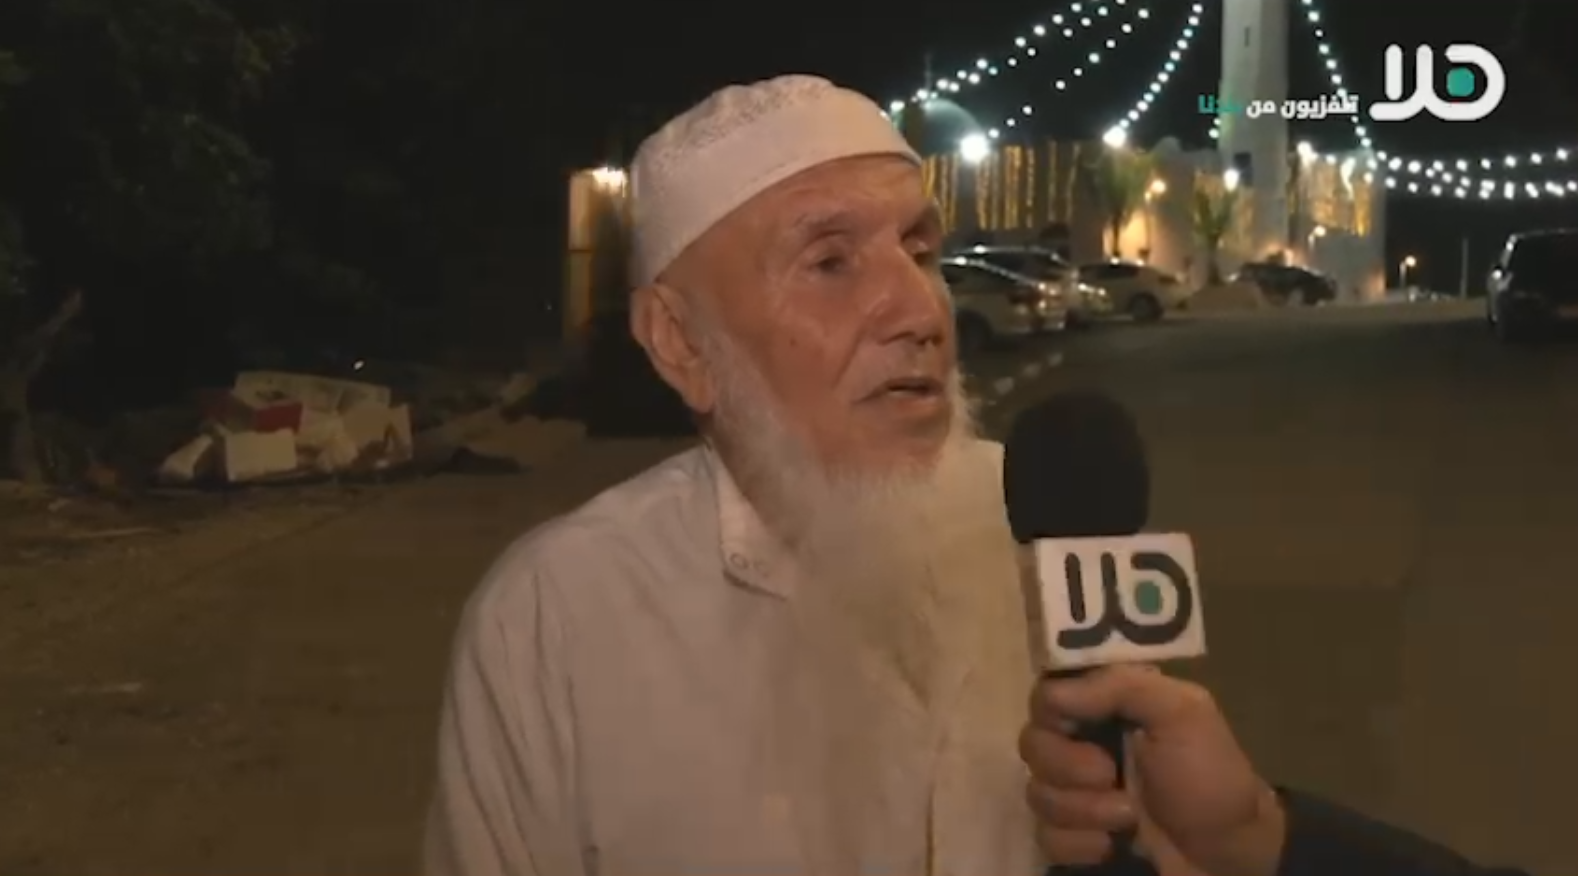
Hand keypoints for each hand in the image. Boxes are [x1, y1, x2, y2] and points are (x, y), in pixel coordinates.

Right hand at [1018, 665, 1285, 875]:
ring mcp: (1075, 794)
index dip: (1054, 711)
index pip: (1046, 693)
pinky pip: (1046, 836)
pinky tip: (1113, 845)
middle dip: (1069, 767)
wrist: (1229, 852)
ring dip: (1084, 810)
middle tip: (1111, 775)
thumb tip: (1055, 693)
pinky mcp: (1074, 837)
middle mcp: (1081, 745)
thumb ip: (1123, 686)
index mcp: (1104, 707)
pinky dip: (1080, 844)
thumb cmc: (1210, 774)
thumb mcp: (1183, 712)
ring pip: (1037, 793)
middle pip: (1031, 743)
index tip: (1079, 725)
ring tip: (1129, 818)